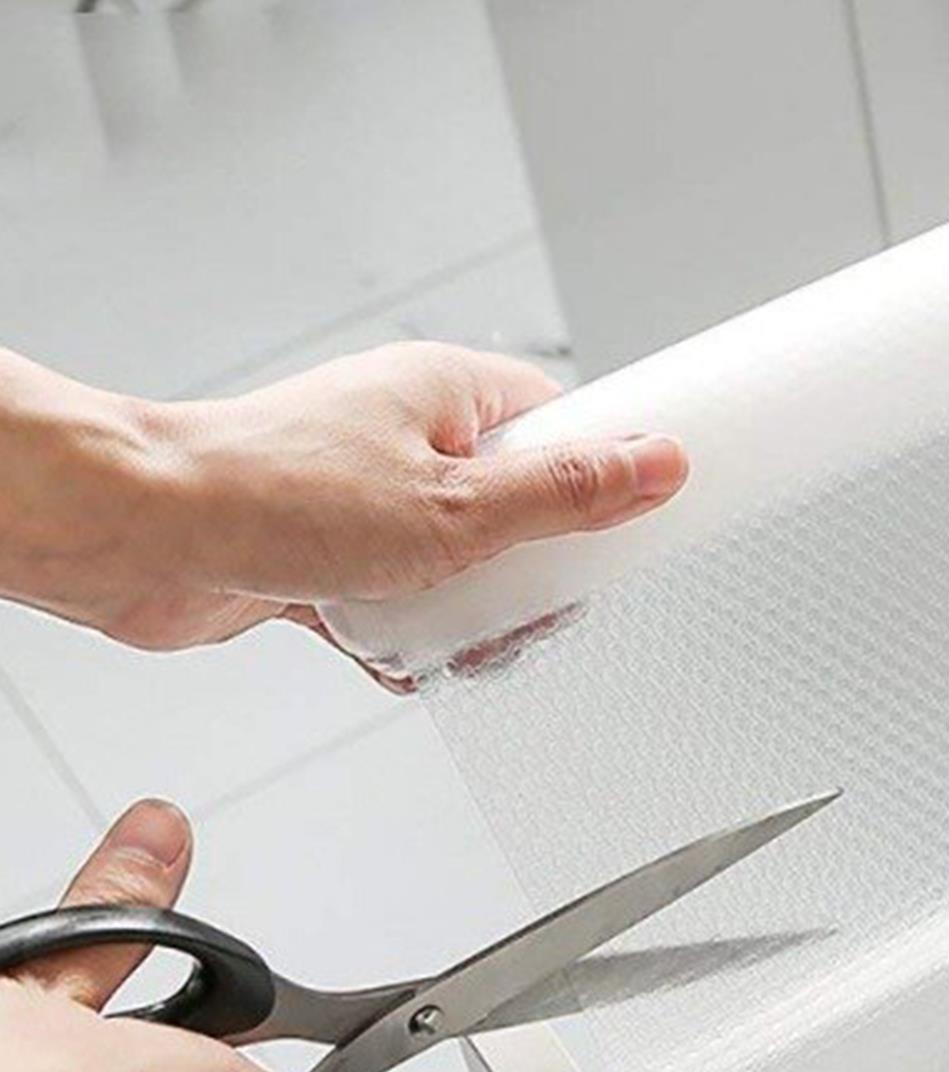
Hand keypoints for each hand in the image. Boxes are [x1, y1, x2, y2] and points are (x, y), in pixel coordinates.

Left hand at [0, 341, 687, 666]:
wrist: (142, 537)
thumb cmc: (277, 497)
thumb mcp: (461, 509)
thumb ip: (569, 494)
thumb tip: (661, 463)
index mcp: (444, 393)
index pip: (557, 422)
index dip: (597, 476)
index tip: (625, 525)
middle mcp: (403, 435)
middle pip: (514, 508)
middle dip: (526, 577)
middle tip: (522, 609)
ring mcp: (362, 496)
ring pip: (455, 565)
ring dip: (464, 617)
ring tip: (450, 640)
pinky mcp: (324, 553)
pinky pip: (395, 601)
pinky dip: (404, 637)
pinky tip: (399, 656)